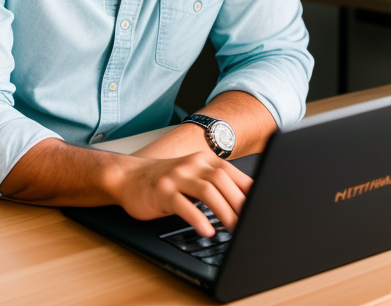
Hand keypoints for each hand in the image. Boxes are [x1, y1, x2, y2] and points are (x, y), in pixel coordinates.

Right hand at [115, 151, 252, 236]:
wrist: (128, 178)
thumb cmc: (165, 182)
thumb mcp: (192, 178)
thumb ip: (214, 185)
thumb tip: (245, 203)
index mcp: (202, 161)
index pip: (231, 173)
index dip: (248, 189)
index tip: (262, 207)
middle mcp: (191, 164)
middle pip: (222, 181)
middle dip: (240, 203)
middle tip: (251, 223)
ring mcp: (176, 176)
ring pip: (206, 190)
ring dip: (224, 211)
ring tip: (235, 228)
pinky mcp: (162, 191)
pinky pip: (183, 204)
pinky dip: (197, 218)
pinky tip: (207, 230)